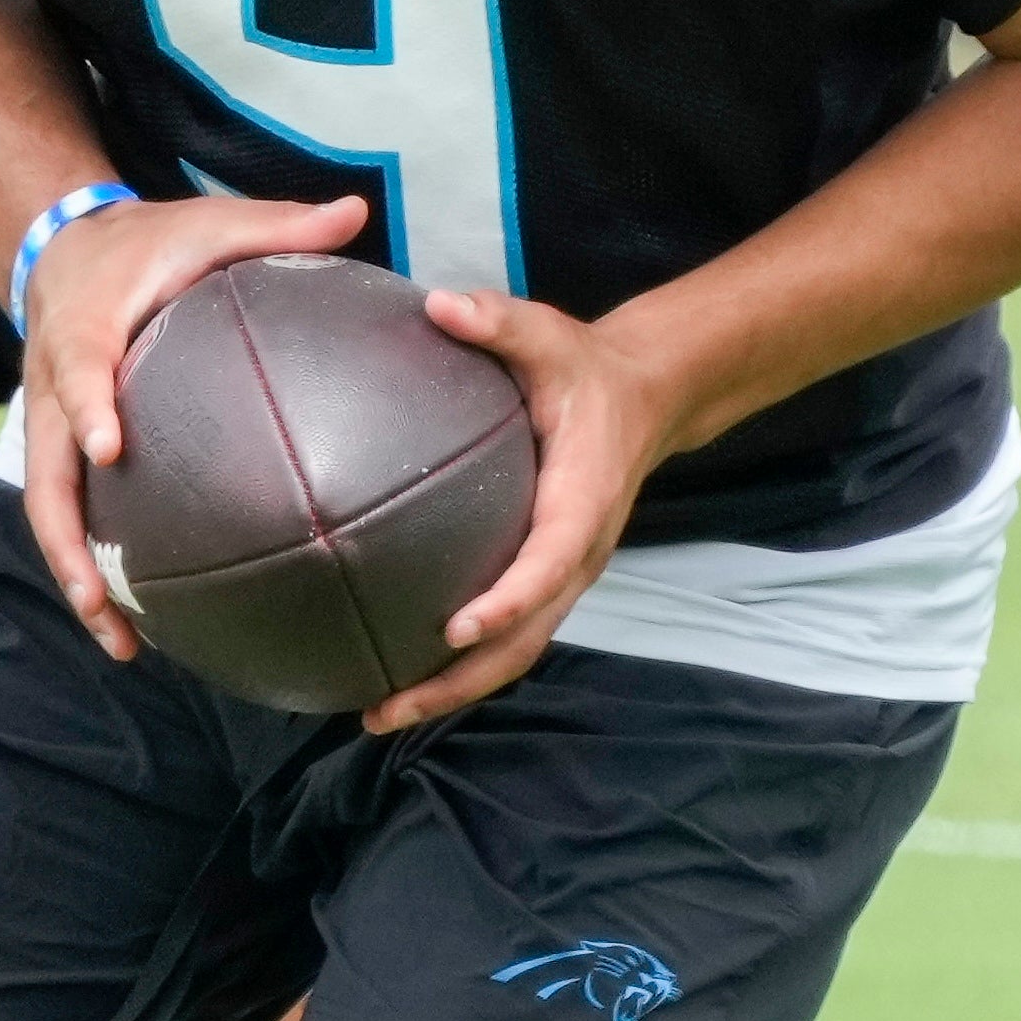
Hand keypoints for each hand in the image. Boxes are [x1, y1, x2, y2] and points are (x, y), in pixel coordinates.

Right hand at [16, 192, 371, 659]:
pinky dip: (93, 567)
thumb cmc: (151, 241)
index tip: (113, 450)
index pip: (80, 368)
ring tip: (120, 644)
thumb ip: (279, 224)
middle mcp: (55, 384)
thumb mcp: (210, 221)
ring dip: (77, 578)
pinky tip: (139, 620)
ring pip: (49, 510)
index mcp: (87, 325)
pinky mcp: (61, 449)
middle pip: (47, 476)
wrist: (66, 245)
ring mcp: (52, 424)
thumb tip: (359, 212)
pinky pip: (69, 513)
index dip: (90, 407)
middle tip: (103, 602)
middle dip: (68, 544)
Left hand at [363, 289, 679, 734]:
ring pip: (514, 653)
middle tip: (386, 709)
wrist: (642, 400)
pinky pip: (505, 635)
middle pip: (523, 641)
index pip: (546, 564)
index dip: (506, 602)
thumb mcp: (549, 335)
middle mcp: (575, 555)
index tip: (455, 630)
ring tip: (378, 716)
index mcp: (579, 503)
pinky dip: (458, 666)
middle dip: (458, 682)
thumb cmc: (586, 370)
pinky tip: (395, 671)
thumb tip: (439, 304)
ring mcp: (562, 576)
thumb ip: (498, 320)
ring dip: (452, 690)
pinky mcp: (543, 579)